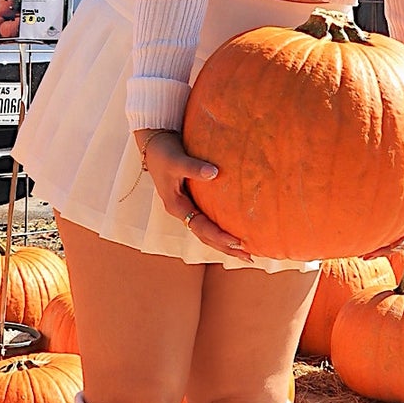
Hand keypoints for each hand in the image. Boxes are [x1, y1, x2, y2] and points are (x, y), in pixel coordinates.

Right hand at [134, 129, 249, 258]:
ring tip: (246, 254)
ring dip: (225, 244)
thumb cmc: (165, 152)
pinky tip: (237, 233)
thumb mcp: (177, 160)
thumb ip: (194, 167)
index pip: (200, 227)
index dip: (218, 236)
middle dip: (226, 248)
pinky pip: (209, 221)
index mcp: (176, 206)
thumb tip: (215, 173)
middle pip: (205, 237)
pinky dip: (222, 230)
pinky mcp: (193, 202)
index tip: (237, 243)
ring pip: (207, 233)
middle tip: (249, 258)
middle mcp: (182, 212)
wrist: (155, 144)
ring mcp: (187, 209)